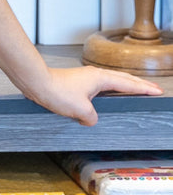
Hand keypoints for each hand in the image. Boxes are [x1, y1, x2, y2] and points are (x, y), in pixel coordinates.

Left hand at [22, 66, 162, 125]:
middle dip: (138, 84)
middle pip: (123, 79)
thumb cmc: (56, 92)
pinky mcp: (76, 82)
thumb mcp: (80, 110)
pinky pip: (99, 85)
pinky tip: (107, 96)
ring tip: (134, 91)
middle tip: (152, 89)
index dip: (144, 89)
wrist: (36, 82)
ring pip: (111, 81)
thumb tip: (90, 119)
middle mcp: (95, 75)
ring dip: (124, 85)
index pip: (128, 84)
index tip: (157, 91)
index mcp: (101, 78)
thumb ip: (92, 118)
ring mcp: (85, 77)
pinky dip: (109, 88)